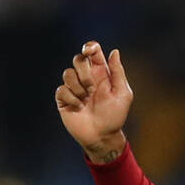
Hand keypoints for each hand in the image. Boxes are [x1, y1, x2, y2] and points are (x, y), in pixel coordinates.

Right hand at [55, 41, 132, 160]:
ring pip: (67, 73)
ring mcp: (74, 88)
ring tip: (86, 100)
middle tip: (92, 89)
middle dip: (84, 73)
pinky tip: (78, 107)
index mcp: (101, 73)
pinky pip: (61, 89)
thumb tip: (114, 51)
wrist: (102, 136)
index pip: (92, 51)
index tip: (88, 52)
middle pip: (78, 59)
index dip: (89, 47)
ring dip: (78, 87)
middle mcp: (86, 78)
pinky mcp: (64, 99)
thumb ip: (118, 72)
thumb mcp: (123, 94)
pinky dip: (71, 98)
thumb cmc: (115, 116)